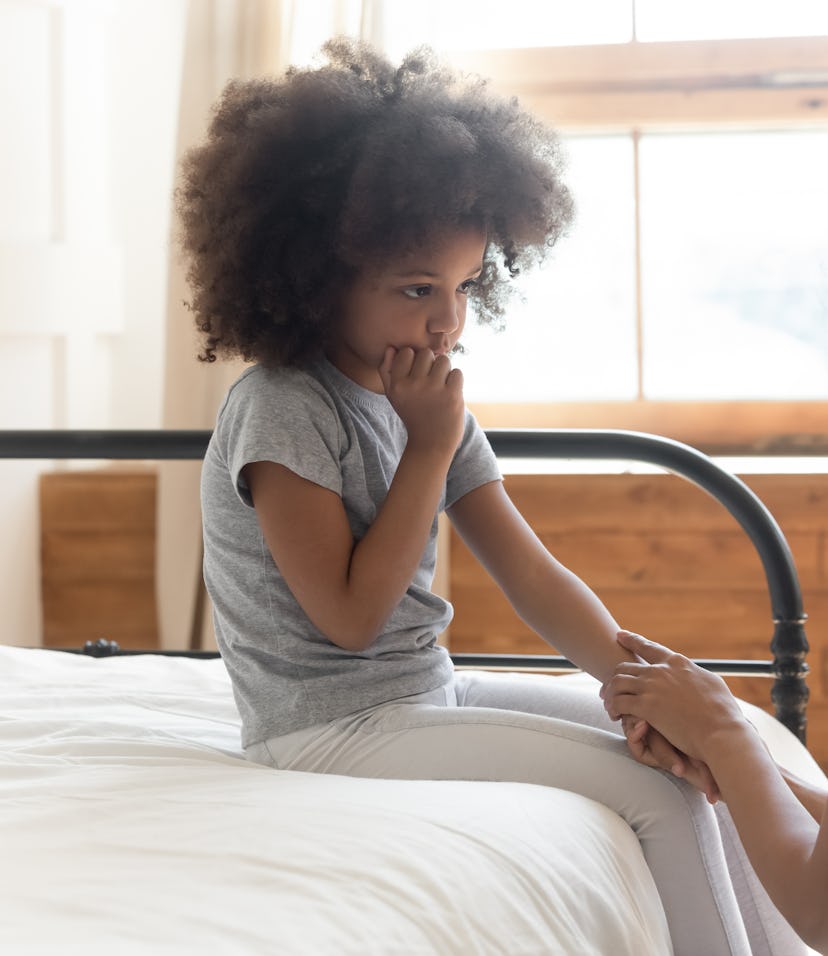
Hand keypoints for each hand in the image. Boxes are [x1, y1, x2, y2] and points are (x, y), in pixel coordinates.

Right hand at [379, 346, 464, 455]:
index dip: (414, 360)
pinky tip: (449, 393)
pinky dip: (456, 381)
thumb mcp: (393, 396)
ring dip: (445, 371)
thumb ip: (387, 371)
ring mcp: (433, 390)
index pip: (407, 352)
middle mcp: (413, 386)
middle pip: (426, 353)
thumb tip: (391, 348)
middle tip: (431, 381)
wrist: (431, 444)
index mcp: (397, 385)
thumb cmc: (413, 415)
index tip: (417, 374)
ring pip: (444, 360)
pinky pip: (457, 373)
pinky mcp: (452, 396)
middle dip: (431, 363)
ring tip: (441, 386)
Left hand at [604, 630, 746, 788]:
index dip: (631, 639)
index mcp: (677, 663)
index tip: (620, 635)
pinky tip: (614, 715)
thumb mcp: (711, 683)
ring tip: (608, 704)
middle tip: (608, 688)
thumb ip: (695, 675)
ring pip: (617, 682)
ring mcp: (652, 687)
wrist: (722, 732)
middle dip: (614, 676)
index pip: (648, 647)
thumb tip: (694, 674)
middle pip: (626, 666)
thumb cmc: (723, 713)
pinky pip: (618, 702)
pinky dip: (613, 707)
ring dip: (609, 693)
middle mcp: (661, 671)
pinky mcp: (646, 706)